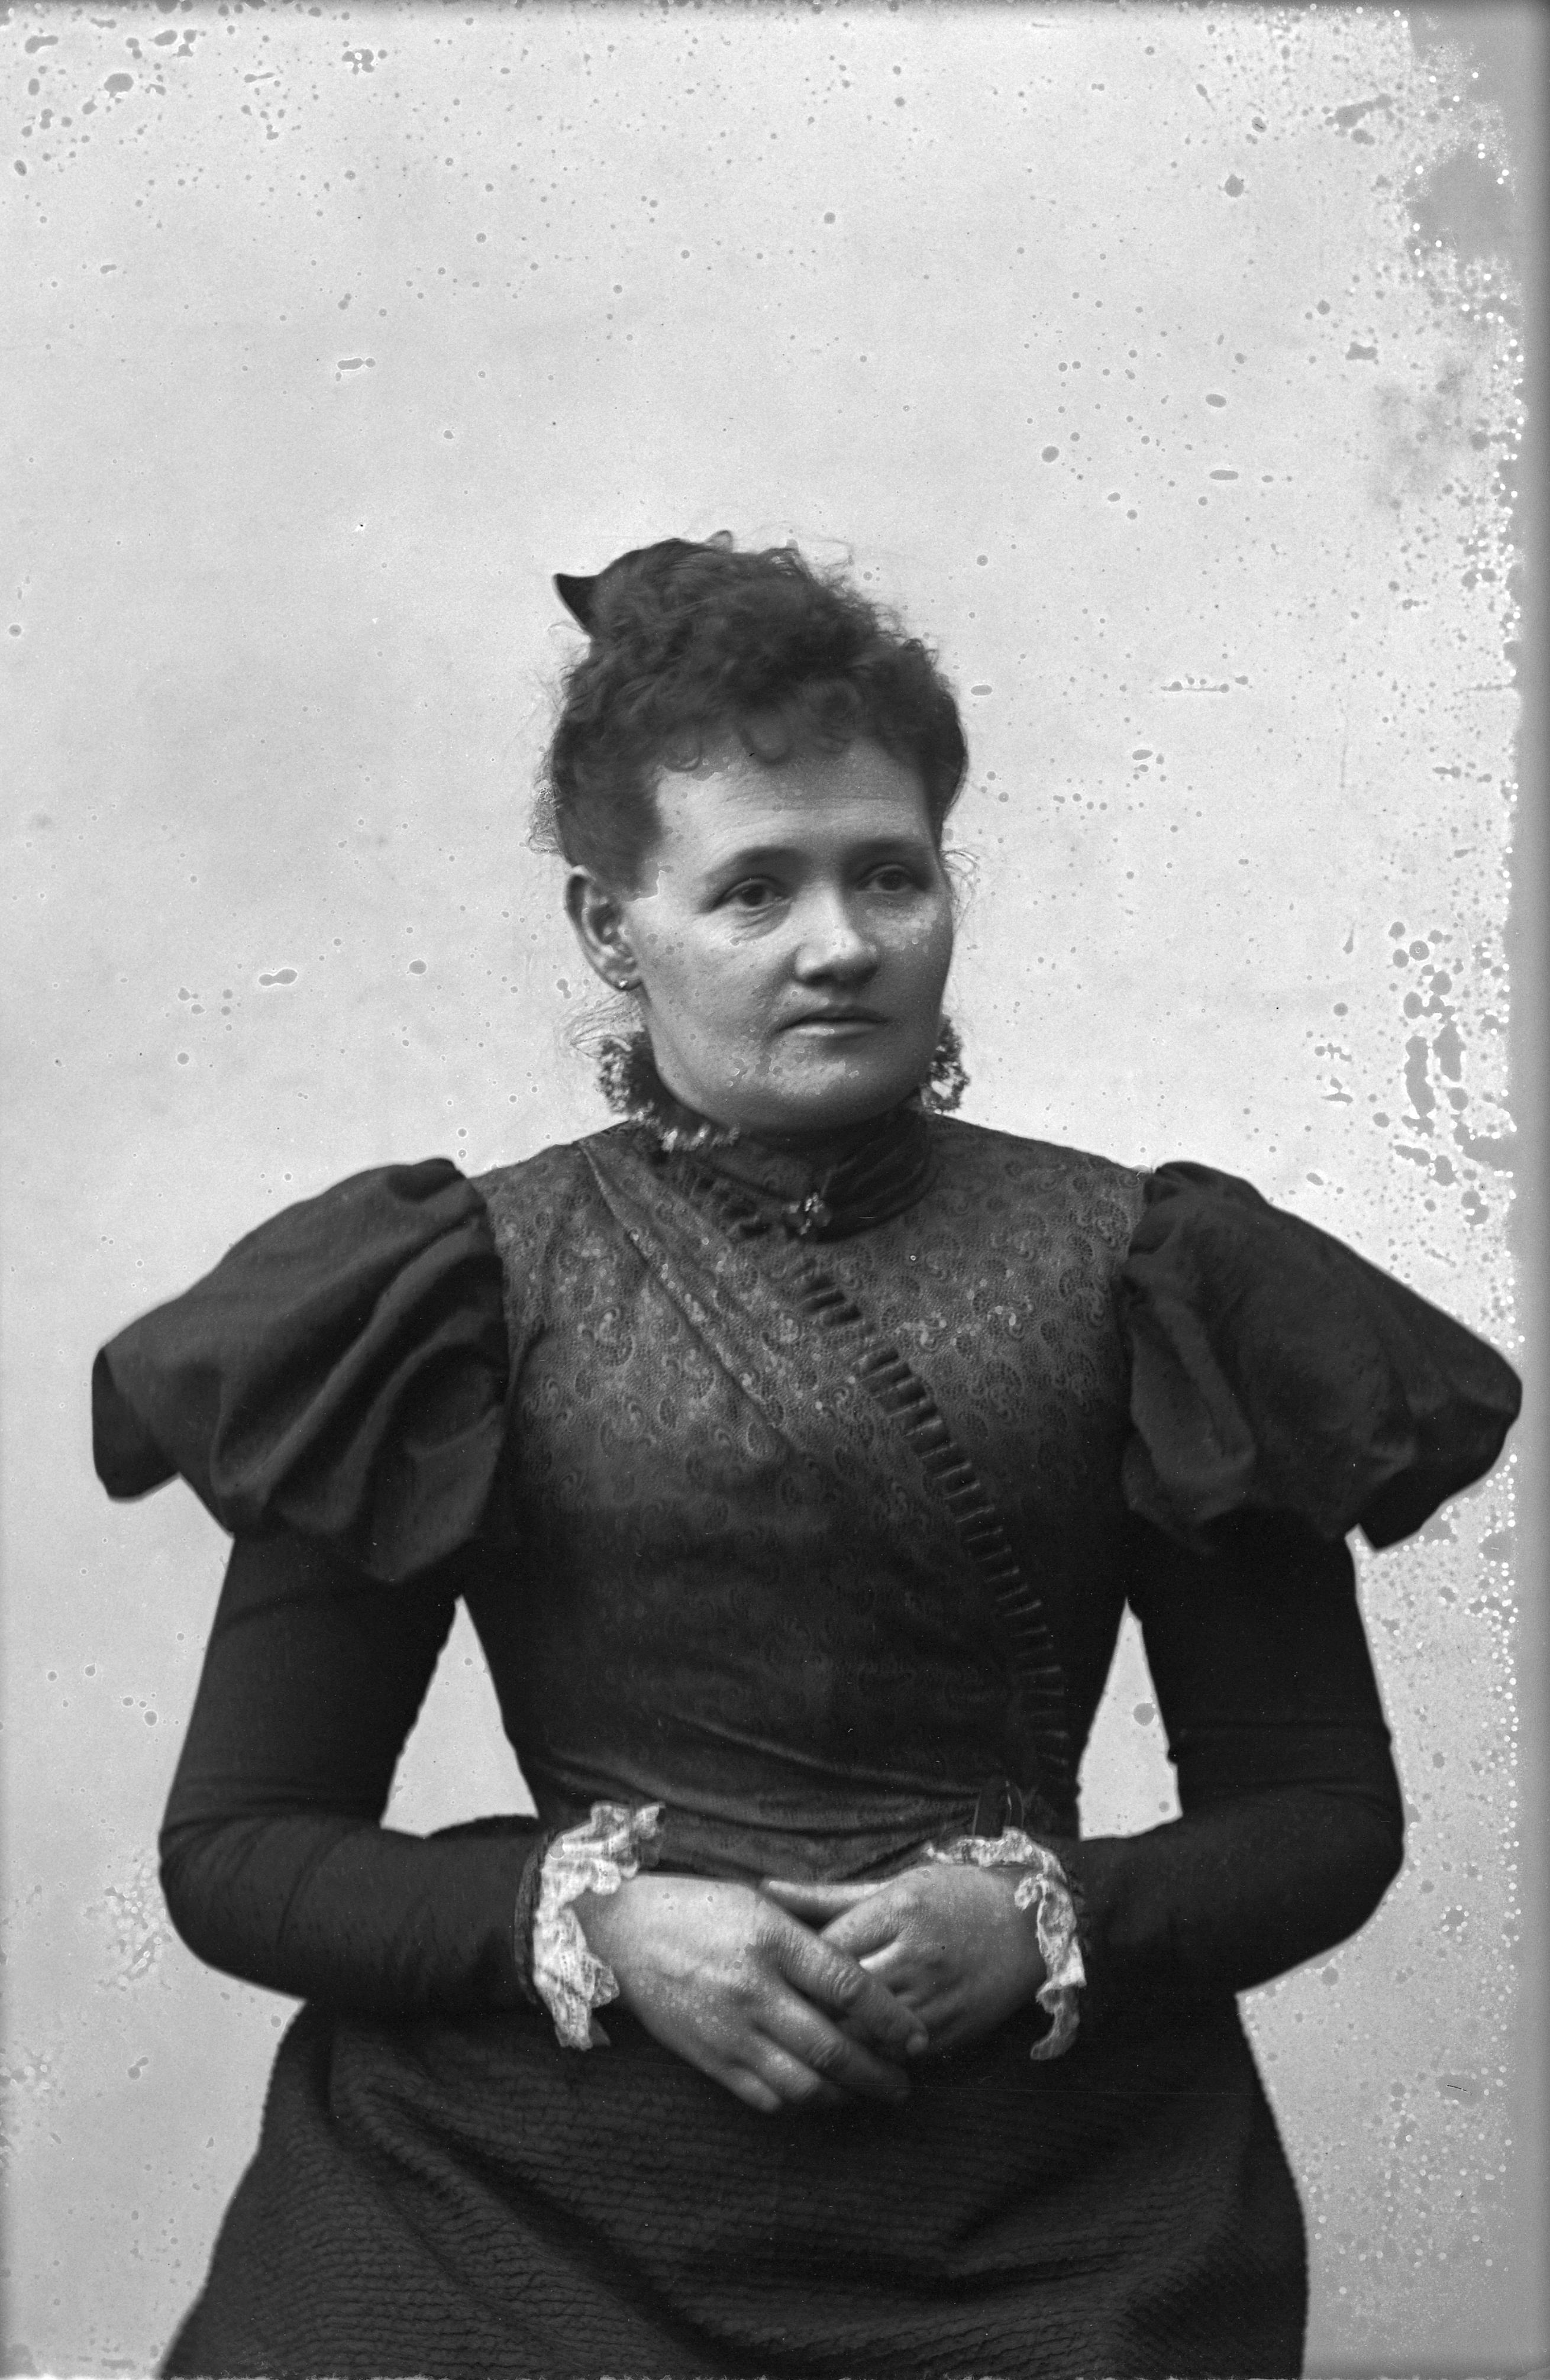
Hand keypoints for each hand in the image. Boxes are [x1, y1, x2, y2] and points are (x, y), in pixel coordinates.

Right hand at [575, 1873, 928, 2116]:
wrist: (623, 1935)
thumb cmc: (698, 1908)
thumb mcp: (760, 1902)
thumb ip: (810, 1934)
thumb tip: (867, 1966)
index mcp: (772, 1941)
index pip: (848, 1986)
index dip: (891, 2017)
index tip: (918, 2037)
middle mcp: (754, 1990)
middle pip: (832, 2047)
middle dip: (878, 2073)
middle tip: (904, 2084)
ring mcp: (730, 2030)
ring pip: (803, 2084)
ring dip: (844, 2097)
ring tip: (868, 2095)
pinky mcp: (709, 2059)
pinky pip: (765, 2097)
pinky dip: (800, 2104)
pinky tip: (820, 2097)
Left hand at [761, 1862, 1046, 2055]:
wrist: (1031, 1926)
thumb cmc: (955, 1897)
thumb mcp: (893, 1886)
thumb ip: (826, 1897)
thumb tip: (766, 1891)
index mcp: (896, 1911)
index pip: (826, 1950)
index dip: (794, 1968)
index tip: (776, 1976)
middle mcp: (914, 1955)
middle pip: (840, 1997)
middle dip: (807, 2010)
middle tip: (778, 2017)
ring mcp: (935, 1997)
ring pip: (865, 2033)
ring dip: (834, 2041)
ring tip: (804, 2043)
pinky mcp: (951, 2030)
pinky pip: (897, 2054)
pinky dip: (871, 2056)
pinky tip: (849, 2057)